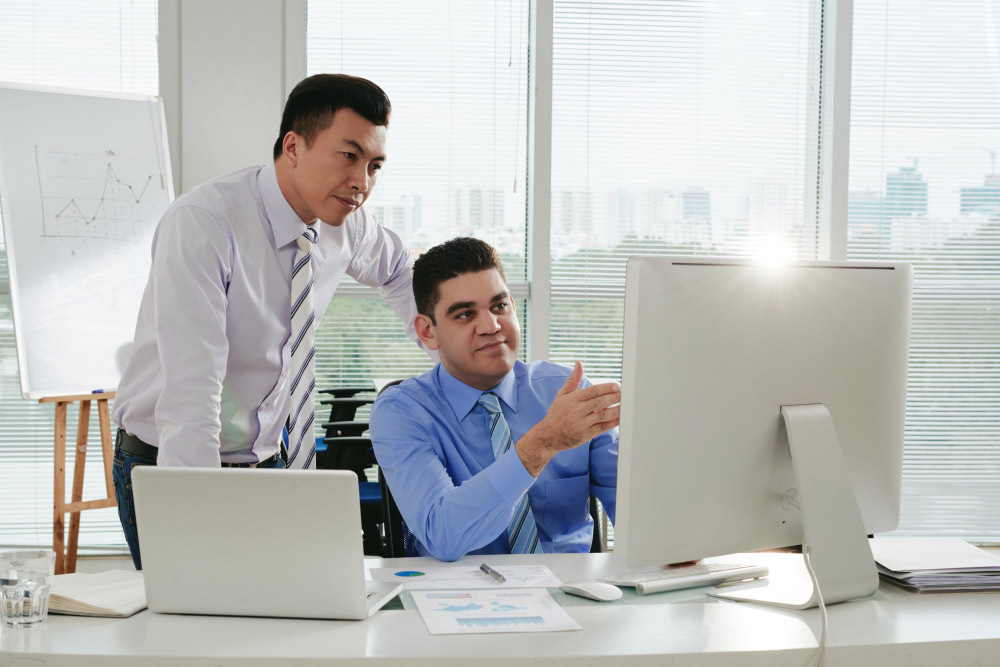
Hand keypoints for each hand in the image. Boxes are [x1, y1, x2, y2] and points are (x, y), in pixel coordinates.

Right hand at [515, 361, 620, 475]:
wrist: (548, 436)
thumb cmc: (556, 414)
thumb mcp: (562, 395)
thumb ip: (573, 380)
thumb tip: (579, 363)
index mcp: (574, 399)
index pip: (593, 391)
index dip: (606, 388)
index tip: (617, 386)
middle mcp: (578, 410)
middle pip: (600, 402)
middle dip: (615, 397)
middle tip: (626, 394)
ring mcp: (582, 423)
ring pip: (603, 415)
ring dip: (616, 410)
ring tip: (626, 406)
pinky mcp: (586, 435)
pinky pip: (602, 428)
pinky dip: (612, 423)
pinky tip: (620, 419)